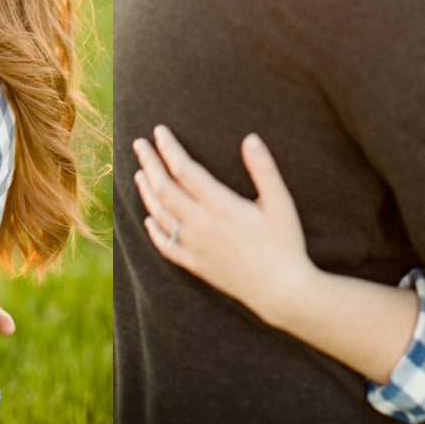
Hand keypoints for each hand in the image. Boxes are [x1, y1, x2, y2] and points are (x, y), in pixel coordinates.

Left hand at [132, 126, 318, 328]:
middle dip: (149, 163)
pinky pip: (167, 247)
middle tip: (139, 144)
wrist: (282, 292)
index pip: (184, 169)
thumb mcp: (281, 203)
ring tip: (138, 174)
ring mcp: (196, 247)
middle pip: (164, 189)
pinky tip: (148, 220)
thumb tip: (250, 138)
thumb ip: (264, 169)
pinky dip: (154, 231)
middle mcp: (202, 225)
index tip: (158, 130)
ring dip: (146, 192)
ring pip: (160, 215)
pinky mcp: (197, 265)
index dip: (169, 148)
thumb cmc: (285, 244)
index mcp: (220, 205)